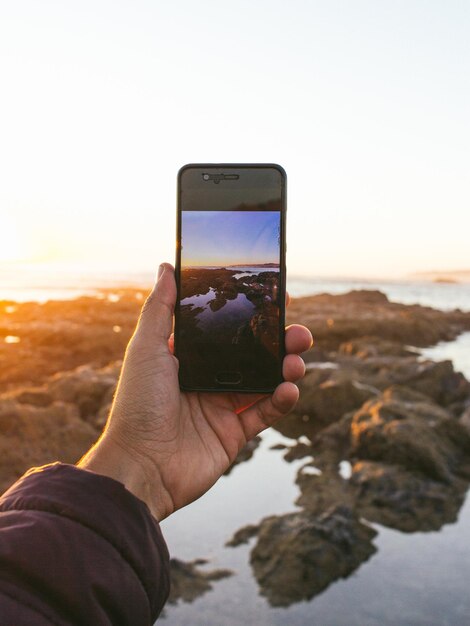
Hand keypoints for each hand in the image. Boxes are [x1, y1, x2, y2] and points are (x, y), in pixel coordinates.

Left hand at [79, 263, 311, 519]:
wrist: (140, 466)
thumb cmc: (137, 404)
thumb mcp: (146, 348)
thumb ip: (161, 308)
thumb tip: (167, 266)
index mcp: (188, 357)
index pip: (227, 330)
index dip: (252, 316)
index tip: (276, 300)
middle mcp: (207, 379)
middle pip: (252, 354)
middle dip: (278, 341)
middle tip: (298, 332)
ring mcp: (221, 407)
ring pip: (264, 380)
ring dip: (285, 367)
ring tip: (296, 359)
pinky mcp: (233, 434)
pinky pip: (265, 413)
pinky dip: (281, 400)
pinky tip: (288, 389)